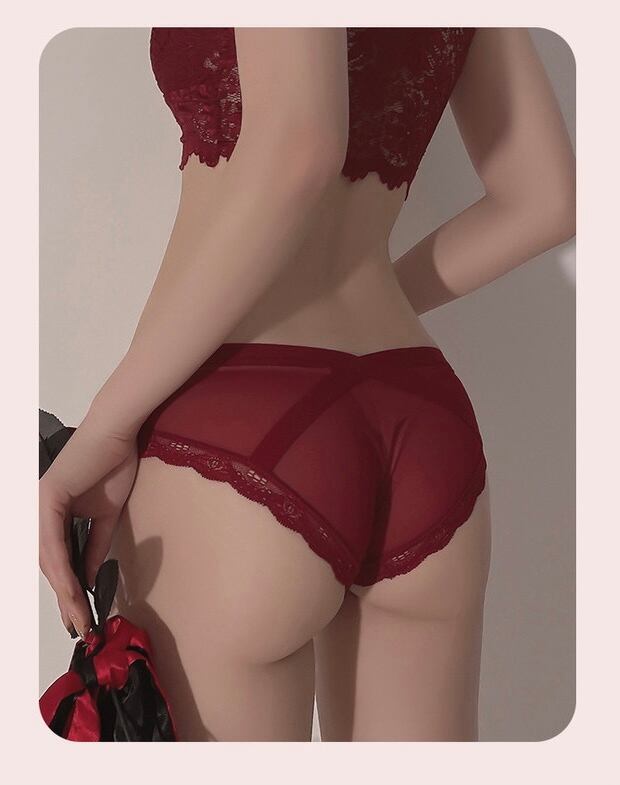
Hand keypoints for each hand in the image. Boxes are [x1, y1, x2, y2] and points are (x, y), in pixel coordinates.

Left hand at [39, 407, 139, 638]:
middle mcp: (38, 513)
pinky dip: (62, 569)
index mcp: (51, 515)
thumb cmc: (112, 465)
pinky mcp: (46, 499)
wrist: (116, 434)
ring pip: (48, 560)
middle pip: (49, 565)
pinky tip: (73, 588)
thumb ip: (94, 546)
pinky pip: (52, 542)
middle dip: (65, 599)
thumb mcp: (105, 516)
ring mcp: (38, 506)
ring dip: (64, 592)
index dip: (67, 590)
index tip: (80, 615)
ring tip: (79, 615)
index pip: (56, 560)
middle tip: (79, 625)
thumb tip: (88, 579)